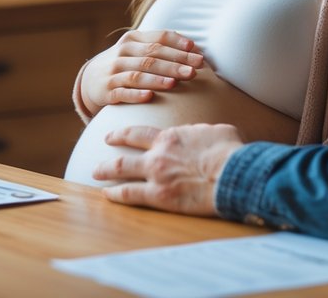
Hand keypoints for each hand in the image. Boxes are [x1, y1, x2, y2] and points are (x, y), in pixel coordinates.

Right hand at [79, 29, 204, 115]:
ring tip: (175, 83)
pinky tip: (149, 97)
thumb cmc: (125, 62)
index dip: (177, 43)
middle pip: (152, 57)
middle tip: (194, 70)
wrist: (91, 79)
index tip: (195, 50)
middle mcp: (123, 53)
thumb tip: (193, 47)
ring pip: (138, 74)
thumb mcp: (137, 48)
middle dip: (174, 63)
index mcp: (133, 39)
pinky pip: (122, 93)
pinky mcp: (106, 91)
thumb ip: (161, 45)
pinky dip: (136, 94)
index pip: (158, 38)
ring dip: (157, 79)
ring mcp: (113, 72)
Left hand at [94, 124, 244, 215]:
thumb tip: (202, 134)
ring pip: (120, 170)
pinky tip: (107, 194)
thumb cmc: (230, 151)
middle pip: (126, 150)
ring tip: (95, 172)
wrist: (232, 172)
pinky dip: (115, 194)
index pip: (141, 133)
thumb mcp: (216, 131)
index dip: (125, 133)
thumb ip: (201, 133)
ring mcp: (156, 175)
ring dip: (105, 170)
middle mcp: (158, 153)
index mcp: (171, 137)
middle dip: (112, 147)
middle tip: (103, 146)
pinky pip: (130, 194)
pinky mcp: (159, 196)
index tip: (116, 134)